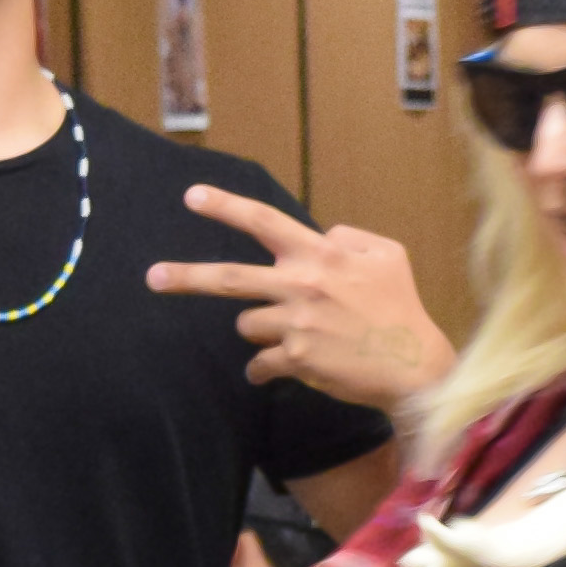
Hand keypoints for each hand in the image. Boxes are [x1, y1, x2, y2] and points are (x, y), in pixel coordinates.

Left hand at [151, 187, 449, 407]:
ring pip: (248, 324)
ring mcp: (295, 325)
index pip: (264, 222)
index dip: (225, 207)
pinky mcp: (296, 360)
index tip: (191, 196)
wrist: (414, 366)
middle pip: (229, 279)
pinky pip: (261, 364)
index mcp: (320, 256)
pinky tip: (280, 370)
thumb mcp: (388, 255)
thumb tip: (321, 235)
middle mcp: (301, 286)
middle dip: (185, 277)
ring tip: (296, 336)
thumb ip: (349, 237)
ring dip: (262, 330)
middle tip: (152, 277)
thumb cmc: (401, 308)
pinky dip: (265, 368)